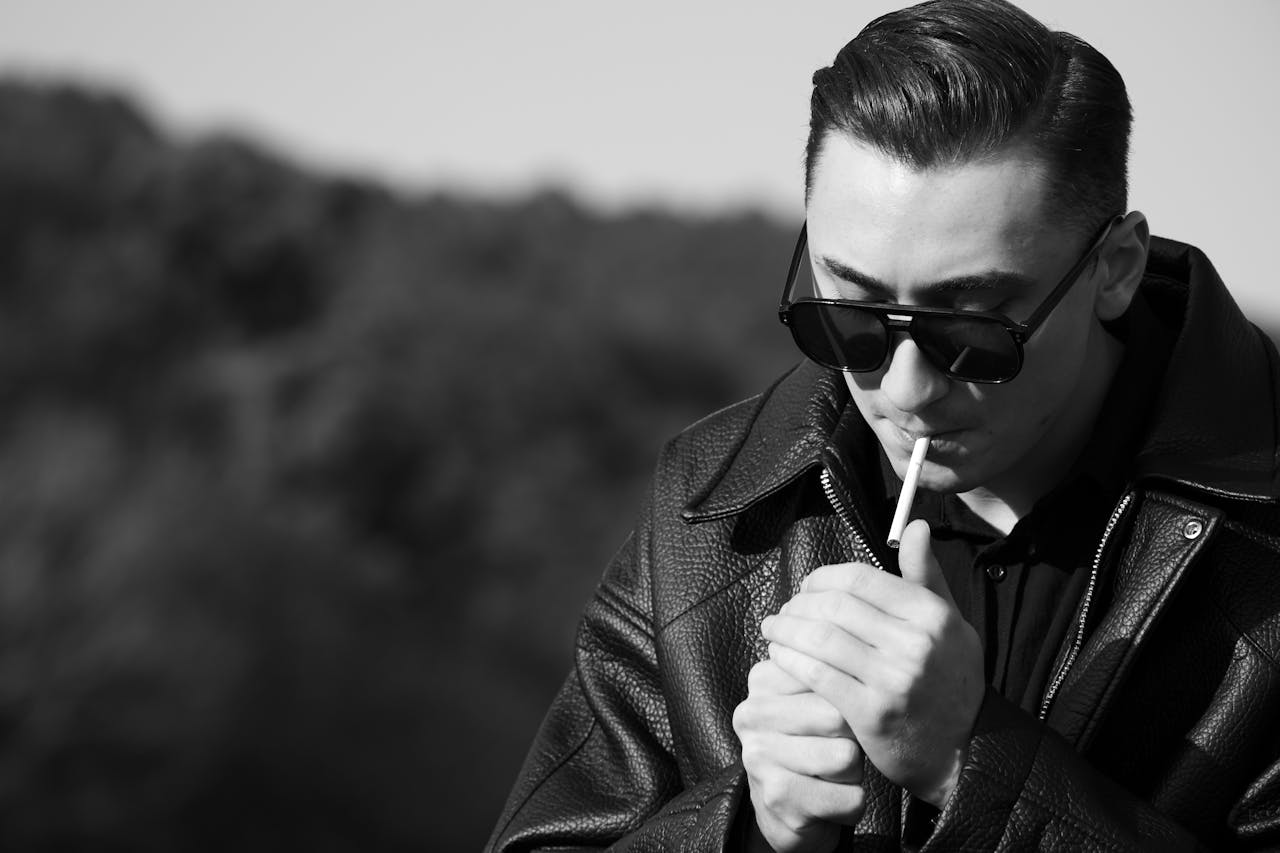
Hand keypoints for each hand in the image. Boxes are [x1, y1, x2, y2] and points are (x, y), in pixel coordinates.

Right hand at [732, 657, 865, 852]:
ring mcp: (759, 759)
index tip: (838, 709)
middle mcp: (751, 716)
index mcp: (762, 681)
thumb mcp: (815, 699)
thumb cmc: (812, 742)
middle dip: (855, 736)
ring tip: (834, 772)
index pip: (827, 674)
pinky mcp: (777, 800)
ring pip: (845, 757)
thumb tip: (855, 651)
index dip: (849, 697)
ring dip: (854, 771)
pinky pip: (848, 797)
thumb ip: (828, 672)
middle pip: (838, 715)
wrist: (786, 807)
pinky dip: (852, 803)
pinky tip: (831, 799)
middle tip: (839, 745)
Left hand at [761, 519, 982, 807]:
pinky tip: (779, 656)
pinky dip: (789, 660)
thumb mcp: (950, 624)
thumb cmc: (951, 681)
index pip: (859, 578)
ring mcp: (891, 679)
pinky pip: (815, 674)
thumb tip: (914, 526)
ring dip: (786, 629)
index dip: (823, 577)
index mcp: (931, 614)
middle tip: (786, 609)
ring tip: (774, 628)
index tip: (807, 586)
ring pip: (819, 638)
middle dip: (799, 603)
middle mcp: (914, 643)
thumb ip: (926, 576)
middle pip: (834, 605)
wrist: (962, 751)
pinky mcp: (869, 712)